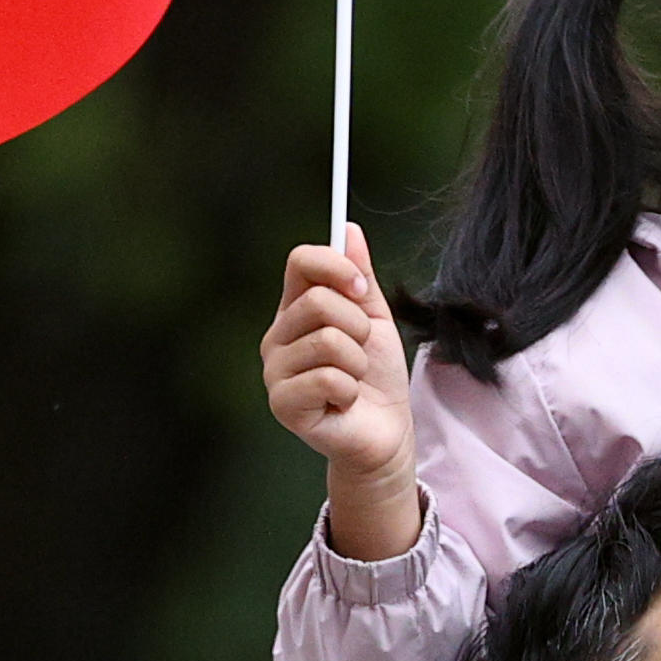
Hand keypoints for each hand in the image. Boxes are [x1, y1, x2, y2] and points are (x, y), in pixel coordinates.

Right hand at [261, 225, 421, 558]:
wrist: (385, 430)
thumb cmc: (377, 376)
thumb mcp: (376, 318)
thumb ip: (360, 277)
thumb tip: (348, 229)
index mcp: (296, 308)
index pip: (301, 261)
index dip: (336, 266)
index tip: (362, 288)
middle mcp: (277, 336)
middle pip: (319, 301)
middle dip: (359, 326)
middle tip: (361, 350)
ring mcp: (275, 371)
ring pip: (329, 340)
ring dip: (358, 362)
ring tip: (353, 379)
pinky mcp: (283, 404)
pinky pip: (328, 378)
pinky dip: (350, 389)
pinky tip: (344, 401)